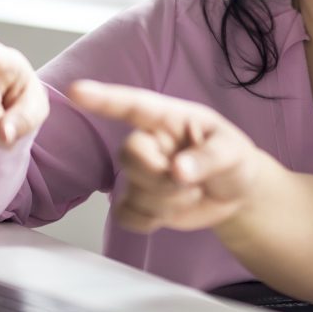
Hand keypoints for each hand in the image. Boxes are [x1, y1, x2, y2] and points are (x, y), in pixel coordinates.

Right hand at [67, 80, 261, 232]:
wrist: (235, 194)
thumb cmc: (232, 160)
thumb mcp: (233, 152)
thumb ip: (207, 158)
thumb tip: (178, 170)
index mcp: (168, 118)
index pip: (133, 105)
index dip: (104, 98)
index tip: (77, 90)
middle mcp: (149, 142)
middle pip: (129, 155)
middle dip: (160, 177)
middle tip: (192, 184)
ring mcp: (140, 173)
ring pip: (131, 190)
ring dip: (166, 203)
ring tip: (192, 193)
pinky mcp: (137, 201)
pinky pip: (125, 215)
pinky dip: (150, 221)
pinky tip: (170, 213)